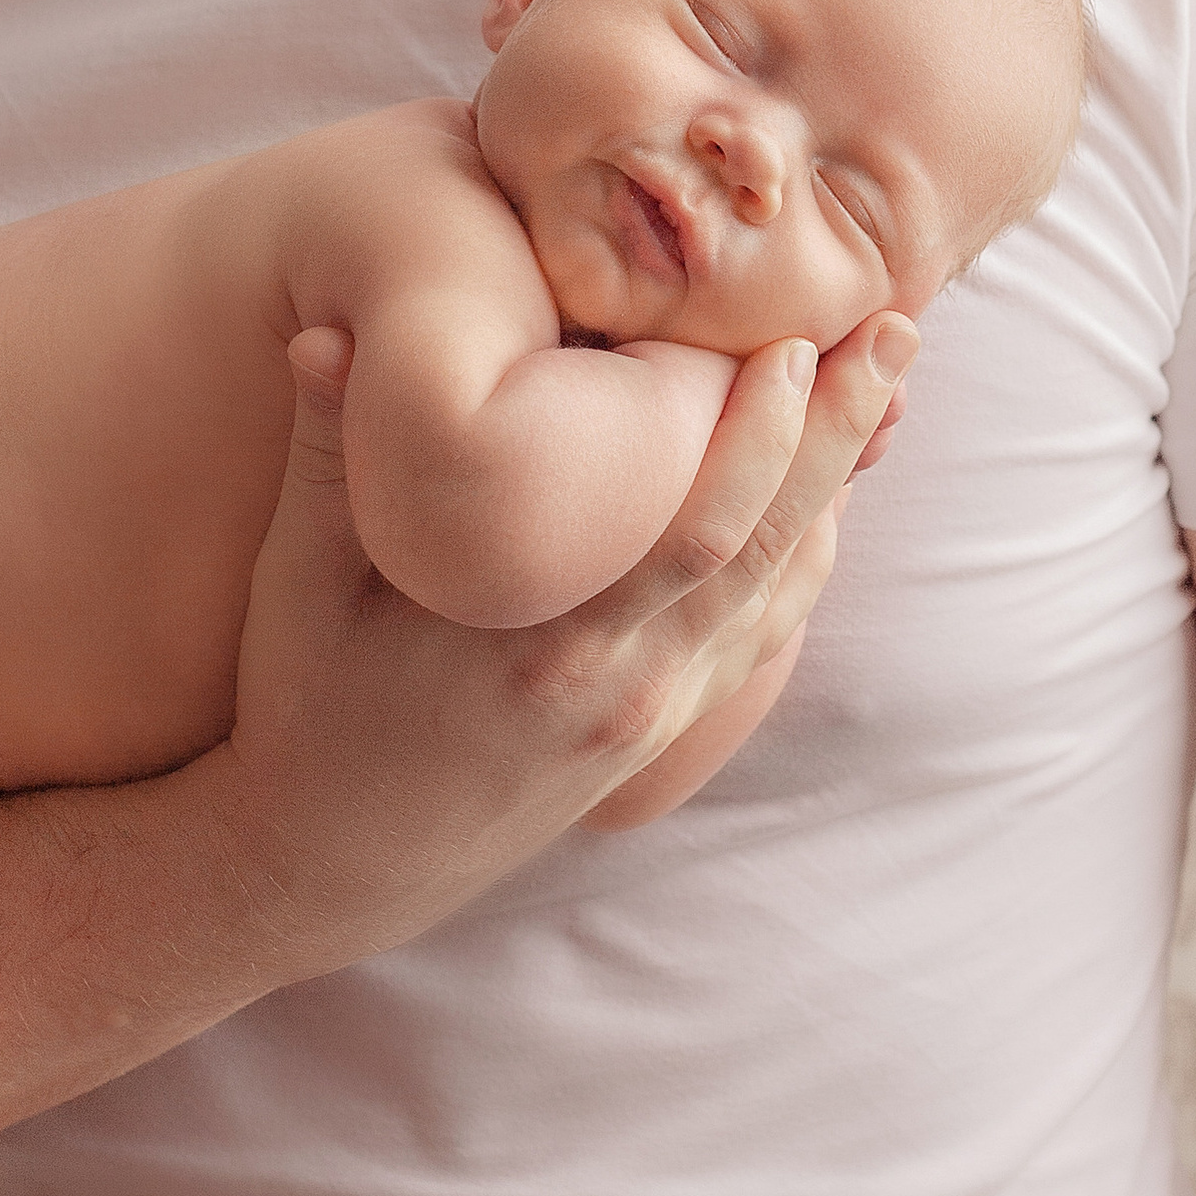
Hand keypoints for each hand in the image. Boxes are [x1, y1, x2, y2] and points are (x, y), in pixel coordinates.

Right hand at [220, 314, 914, 960]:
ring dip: (837, 485)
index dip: (761, 435)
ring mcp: (649, 715)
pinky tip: (823, 488)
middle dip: (840, 433)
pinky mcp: (656, 730)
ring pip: (777, 592)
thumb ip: (324, 459)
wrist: (330, 864)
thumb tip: (326, 331)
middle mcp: (623, 688)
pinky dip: (800, 554)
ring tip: (884, 383)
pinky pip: (756, 635)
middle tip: (896, 332)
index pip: (692, 532)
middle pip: (769, 548)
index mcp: (546, 648)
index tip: (797, 338)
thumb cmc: (309, 713)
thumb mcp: (299, 587)